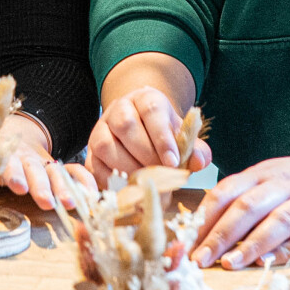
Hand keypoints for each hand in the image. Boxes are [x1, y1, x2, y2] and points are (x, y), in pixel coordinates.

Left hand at [0, 112, 87, 212]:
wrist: (13, 133)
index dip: (5, 168)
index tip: (10, 181)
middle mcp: (16, 154)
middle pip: (28, 165)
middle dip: (35, 180)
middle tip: (42, 198)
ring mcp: (39, 160)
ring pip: (51, 170)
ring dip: (58, 186)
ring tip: (65, 204)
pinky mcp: (55, 167)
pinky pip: (72, 172)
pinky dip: (81, 181)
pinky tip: (89, 194)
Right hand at [85, 84, 211, 182]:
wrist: (141, 131)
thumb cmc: (165, 136)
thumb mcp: (183, 138)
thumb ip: (195, 149)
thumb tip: (199, 162)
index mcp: (145, 99)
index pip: (152, 111)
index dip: (162, 138)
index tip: (173, 162)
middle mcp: (118, 109)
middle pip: (126, 126)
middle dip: (146, 156)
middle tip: (162, 177)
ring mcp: (100, 129)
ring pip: (106, 145)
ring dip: (128, 169)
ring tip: (147, 185)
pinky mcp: (90, 152)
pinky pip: (94, 166)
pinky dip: (112, 182)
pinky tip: (130, 190)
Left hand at [190, 147, 289, 269]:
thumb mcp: (270, 179)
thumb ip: (242, 199)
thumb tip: (203, 230)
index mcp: (262, 174)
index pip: (226, 192)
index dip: (204, 218)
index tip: (186, 243)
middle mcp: (283, 185)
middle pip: (247, 208)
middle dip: (220, 235)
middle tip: (199, 260)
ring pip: (277, 221)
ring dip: (252, 244)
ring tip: (230, 264)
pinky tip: (274, 263)